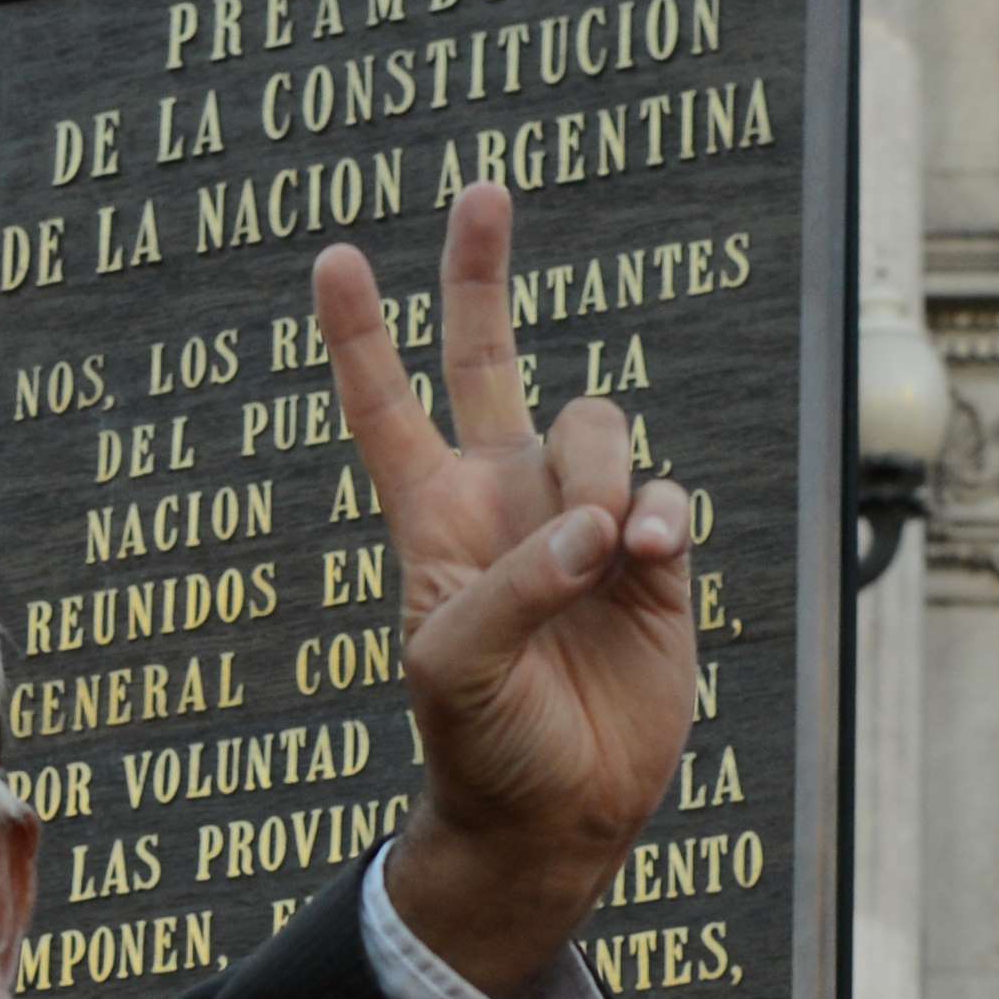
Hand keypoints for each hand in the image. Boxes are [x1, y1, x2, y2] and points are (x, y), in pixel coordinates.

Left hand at [315, 180, 698, 998]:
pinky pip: (662, 491)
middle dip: (480, 272)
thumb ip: (511, 585)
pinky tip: (644, 563)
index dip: (360, 335)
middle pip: (488, 355)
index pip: (385, 408)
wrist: (557, 809)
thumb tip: (596, 525)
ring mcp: (580, 518)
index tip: (337, 256)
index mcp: (431, 515)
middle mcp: (504, 497)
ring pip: (598, 426)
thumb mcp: (454, 666)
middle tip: (483, 189)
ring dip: (599, 477)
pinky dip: (657, 517)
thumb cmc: (479, 739)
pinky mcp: (651, 554)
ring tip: (598, 558)